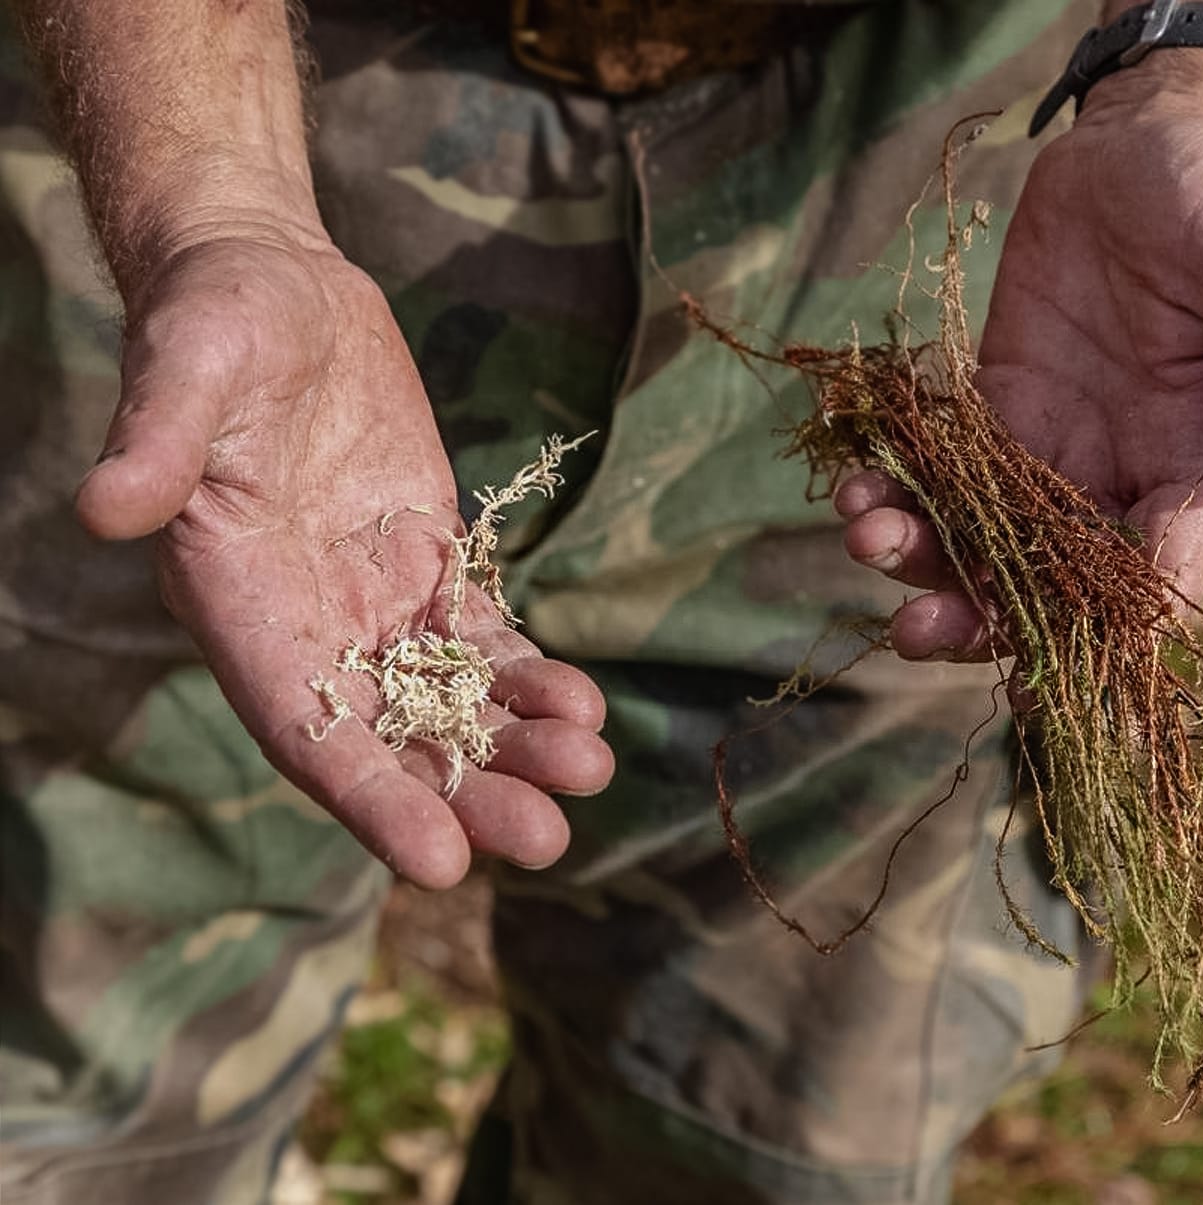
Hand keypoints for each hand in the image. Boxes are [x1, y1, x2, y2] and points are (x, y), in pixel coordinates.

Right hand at [78, 233, 612, 887]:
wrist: (274, 286)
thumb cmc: (214, 321)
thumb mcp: (185, 367)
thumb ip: (155, 443)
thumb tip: (103, 510)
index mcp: (238, 604)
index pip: (306, 728)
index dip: (371, 800)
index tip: (440, 865)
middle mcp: (307, 624)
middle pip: (392, 737)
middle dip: (467, 793)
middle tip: (548, 841)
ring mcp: (372, 600)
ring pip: (449, 701)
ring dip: (516, 746)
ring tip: (590, 770)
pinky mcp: (425, 562)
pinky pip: (482, 639)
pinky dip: (528, 677)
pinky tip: (582, 707)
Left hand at [838, 60, 1202, 659]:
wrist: (1145, 144)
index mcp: (1194, 469)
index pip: (1156, 582)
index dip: (1105, 644)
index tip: (1043, 686)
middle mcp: (1118, 476)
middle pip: (1050, 586)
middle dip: (981, 616)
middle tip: (914, 630)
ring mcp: (1050, 446)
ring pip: (984, 539)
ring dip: (924, 555)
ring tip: (865, 533)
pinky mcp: (996, 406)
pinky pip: (943, 472)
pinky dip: (899, 487)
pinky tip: (856, 483)